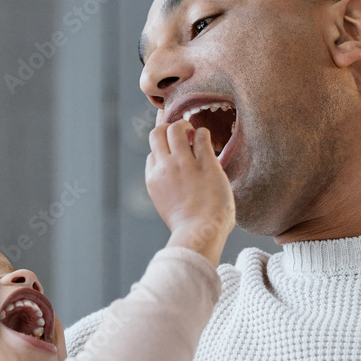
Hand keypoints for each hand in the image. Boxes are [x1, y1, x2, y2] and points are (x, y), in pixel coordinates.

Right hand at [146, 120, 235, 266]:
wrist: (200, 233)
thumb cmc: (188, 226)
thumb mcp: (166, 205)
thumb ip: (166, 188)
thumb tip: (174, 181)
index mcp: (153, 179)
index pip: (152, 154)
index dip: (163, 151)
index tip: (175, 155)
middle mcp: (165, 168)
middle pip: (157, 133)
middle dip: (168, 128)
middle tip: (182, 135)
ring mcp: (184, 164)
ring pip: (176, 128)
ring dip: (186, 126)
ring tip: (194, 134)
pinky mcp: (205, 163)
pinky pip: (201, 135)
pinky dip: (203, 134)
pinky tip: (208, 142)